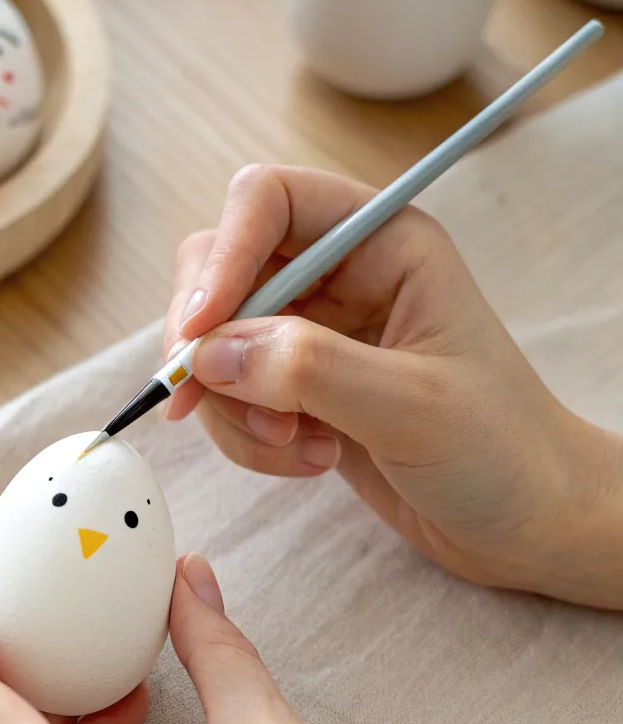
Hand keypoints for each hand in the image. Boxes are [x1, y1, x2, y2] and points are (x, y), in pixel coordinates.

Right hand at [165, 165, 622, 608]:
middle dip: (210, 342)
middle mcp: (341, 275)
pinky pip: (230, 396)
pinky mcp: (298, 389)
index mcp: (384, 241)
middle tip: (213, 401)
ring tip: (294, 448)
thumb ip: (311, 369)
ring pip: (214, 341)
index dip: (223, 256)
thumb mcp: (413, 406)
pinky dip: (246, 436)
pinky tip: (308, 460)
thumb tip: (210, 353)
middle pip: (220, 268)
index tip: (197, 333)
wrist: (527, 521)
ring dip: (231, 403)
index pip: (269, 201)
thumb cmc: (503, 450)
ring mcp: (314, 333)